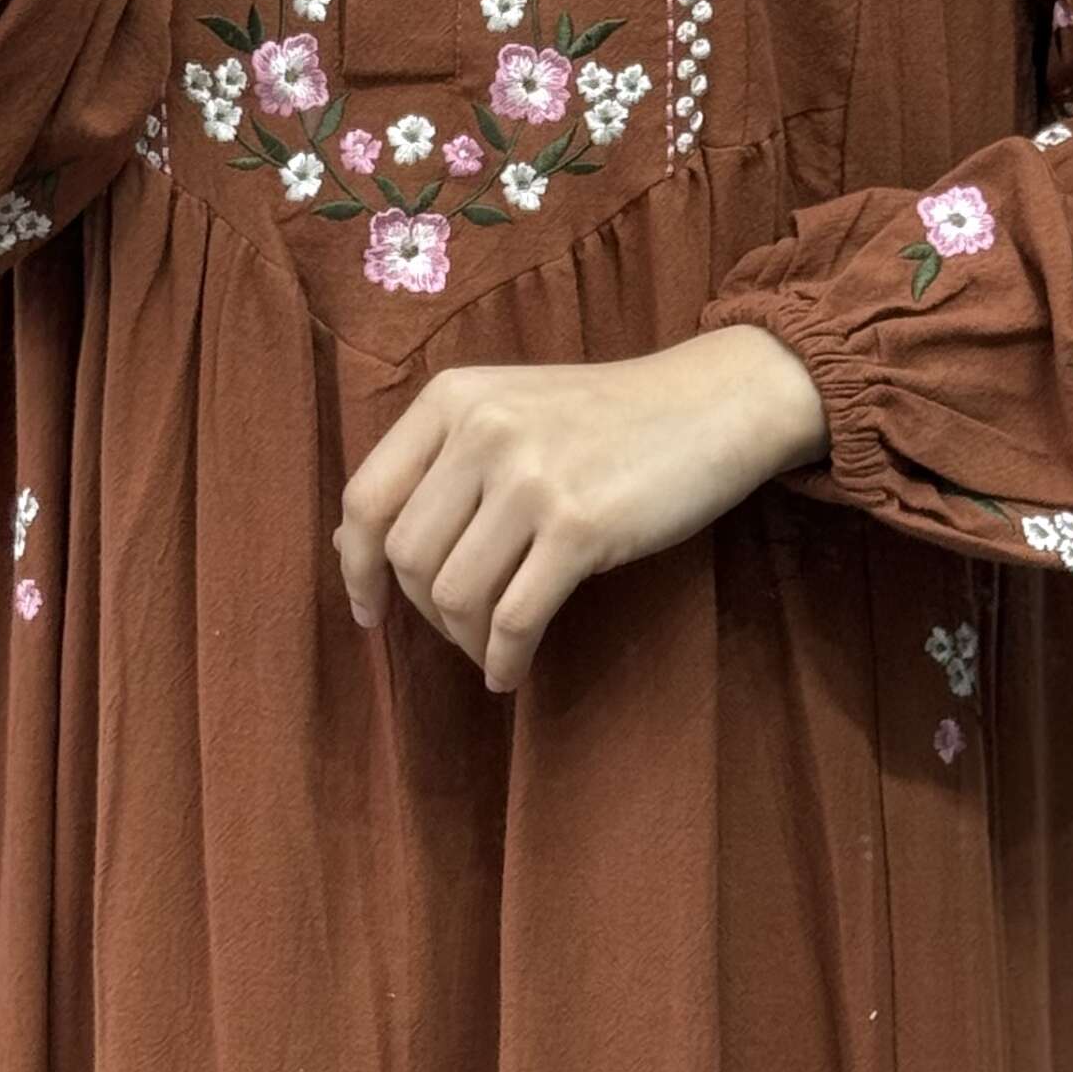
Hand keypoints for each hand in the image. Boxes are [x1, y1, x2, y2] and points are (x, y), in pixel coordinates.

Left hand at [337, 323, 831, 691]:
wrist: (716, 403)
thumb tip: (362, 552)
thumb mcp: (511, 410)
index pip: (366, 499)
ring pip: (455, 595)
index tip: (369, 612)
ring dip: (467, 641)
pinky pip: (515, 618)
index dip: (355, 569)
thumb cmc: (610, 420)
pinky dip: (504, 660)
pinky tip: (511, 672)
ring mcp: (530, 478)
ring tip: (492, 650)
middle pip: (408, 558)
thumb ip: (442, 463)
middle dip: (425, 613)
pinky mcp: (580, 527)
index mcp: (452, 399)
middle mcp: (481, 431)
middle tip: (461, 630)